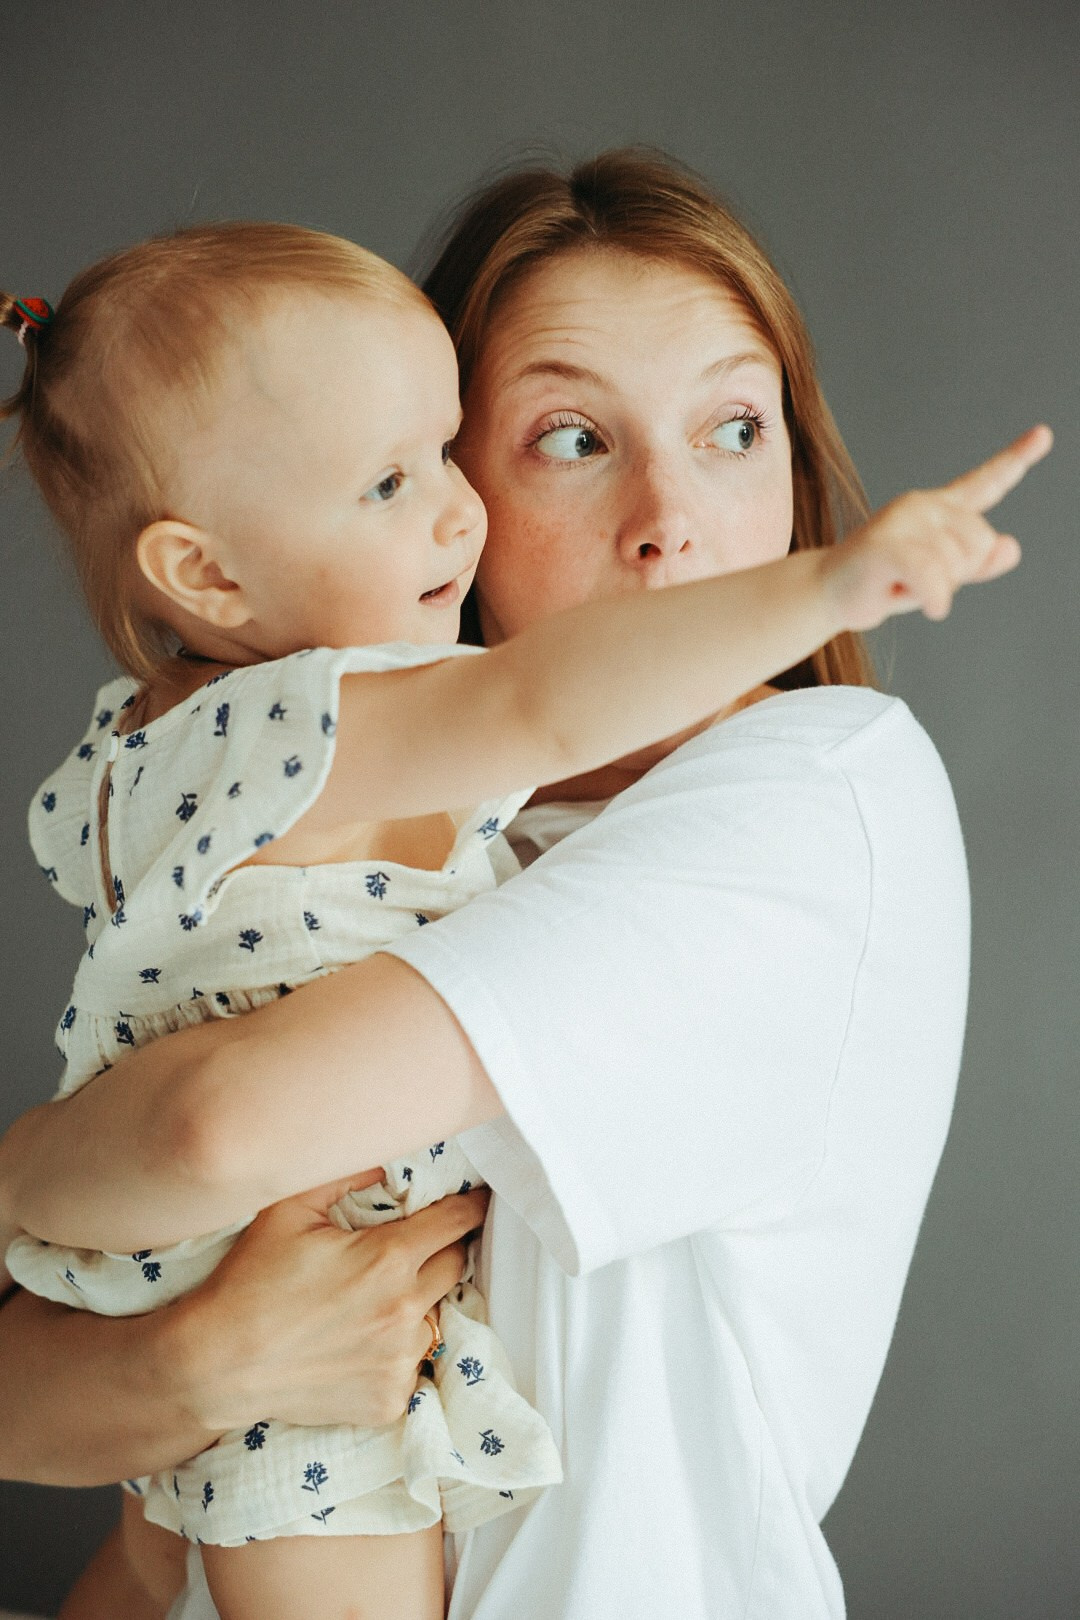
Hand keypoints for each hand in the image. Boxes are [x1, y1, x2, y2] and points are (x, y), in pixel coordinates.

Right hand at [173, 1180, 488, 1433]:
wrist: (216, 1365)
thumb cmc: (250, 1282)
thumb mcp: (288, 1211)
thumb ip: (343, 1176)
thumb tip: (385, 1160)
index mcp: (388, 1259)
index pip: (457, 1221)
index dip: (470, 1205)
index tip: (478, 1198)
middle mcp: (405, 1311)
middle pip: (456, 1265)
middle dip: (445, 1249)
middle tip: (419, 1244)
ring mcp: (399, 1360)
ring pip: (436, 1317)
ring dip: (421, 1302)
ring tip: (380, 1297)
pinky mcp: (388, 1400)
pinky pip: (412, 1365)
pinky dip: (397, 1350)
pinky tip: (363, 1341)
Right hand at [827, 424, 1051, 628]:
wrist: (829, 594)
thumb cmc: (881, 583)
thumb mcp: (939, 577)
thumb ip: (977, 563)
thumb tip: (1011, 547)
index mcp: (940, 510)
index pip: (985, 483)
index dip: (1016, 459)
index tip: (1044, 434)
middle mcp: (924, 505)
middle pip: (981, 542)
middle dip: (959, 574)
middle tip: (918, 581)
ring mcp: (903, 520)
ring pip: (956, 565)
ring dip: (935, 590)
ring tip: (900, 584)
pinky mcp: (886, 545)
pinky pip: (932, 577)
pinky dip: (935, 598)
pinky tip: (930, 605)